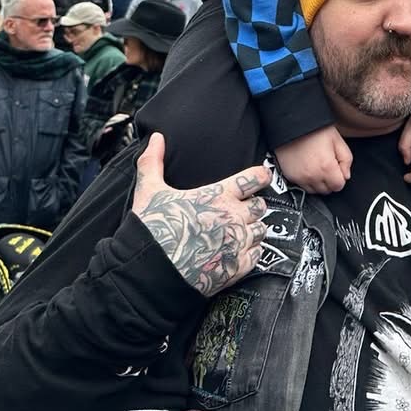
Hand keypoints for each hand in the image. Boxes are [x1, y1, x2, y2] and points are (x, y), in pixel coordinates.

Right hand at [131, 133, 270, 296]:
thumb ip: (153, 162)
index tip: (261, 176)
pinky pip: (257, 255)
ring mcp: (236, 243)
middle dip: (253, 205)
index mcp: (217, 196)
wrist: (149, 272)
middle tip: (241, 209)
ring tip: (239, 230)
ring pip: (261, 230)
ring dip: (253, 229)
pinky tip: (238, 251)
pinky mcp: (235, 267)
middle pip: (260, 206)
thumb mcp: (149, 190)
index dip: (260, 176)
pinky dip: (251, 252)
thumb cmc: (151, 229)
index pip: (253, 179)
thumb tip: (156, 138)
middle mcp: (232, 217)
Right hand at [275, 126, 352, 193]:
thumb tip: (346, 175)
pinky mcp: (290, 177)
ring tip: (316, 166)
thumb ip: (347, 160)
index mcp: (326, 167)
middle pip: (327, 190)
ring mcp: (299, 178)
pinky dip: (306, 181)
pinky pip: (302, 187)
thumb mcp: (337, 140)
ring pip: (314, 191)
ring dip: (318, 182)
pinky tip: (307, 168)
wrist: (292, 124)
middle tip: (327, 165)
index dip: (340, 177)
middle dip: (330, 180)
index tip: (336, 167)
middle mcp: (312, 176)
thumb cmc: (315, 130)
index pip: (338, 186)